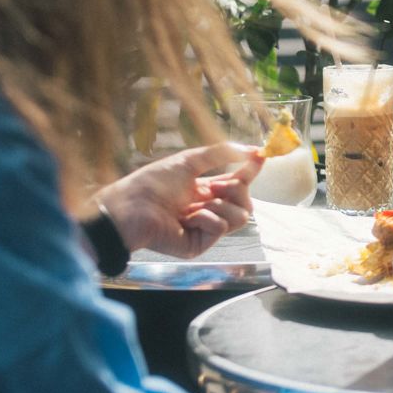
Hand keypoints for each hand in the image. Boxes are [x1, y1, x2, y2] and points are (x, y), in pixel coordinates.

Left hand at [98, 143, 260, 257]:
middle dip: (236, 190)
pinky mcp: (200, 244)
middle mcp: (208, 210)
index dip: (250, 171)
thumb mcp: (189, 161)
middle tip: (214, 187)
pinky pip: (221, 227)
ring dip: (220, 205)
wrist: (131, 207)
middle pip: (246, 202)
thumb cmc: (153, 183)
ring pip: (240, 217)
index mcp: (205, 191)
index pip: (237, 183)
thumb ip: (221, 153)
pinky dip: (206, 218)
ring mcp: (205, 229)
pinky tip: (187, 218)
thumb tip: (252, 148)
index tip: (261, 157)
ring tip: (195, 205)